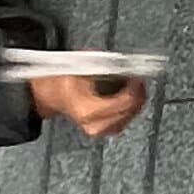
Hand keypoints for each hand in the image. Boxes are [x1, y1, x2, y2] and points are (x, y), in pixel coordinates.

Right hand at [24, 71, 146, 139]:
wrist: (57, 96)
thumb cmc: (66, 83)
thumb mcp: (82, 68)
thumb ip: (103, 65)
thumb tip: (122, 63)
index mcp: (88, 111)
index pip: (123, 102)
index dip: (134, 87)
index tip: (136, 76)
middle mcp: (96, 125)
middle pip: (130, 109)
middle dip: (137, 91)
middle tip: (136, 78)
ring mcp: (102, 130)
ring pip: (132, 114)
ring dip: (135, 98)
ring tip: (131, 84)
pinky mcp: (108, 130)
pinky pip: (128, 117)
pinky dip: (130, 105)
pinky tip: (127, 94)